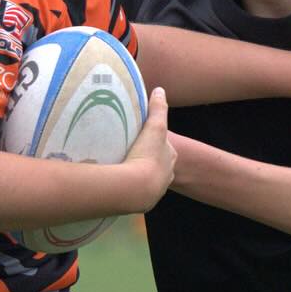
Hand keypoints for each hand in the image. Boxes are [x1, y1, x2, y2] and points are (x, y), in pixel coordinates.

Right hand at [123, 87, 176, 210]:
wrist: (137, 187)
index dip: (154, 140)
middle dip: (147, 158)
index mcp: (170, 157)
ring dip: (138, 173)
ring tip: (123, 167)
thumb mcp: (155, 126)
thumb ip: (158, 108)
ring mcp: (155, 190)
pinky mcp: (142, 201)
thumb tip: (160, 90)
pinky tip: (120, 182)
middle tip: (131, 152)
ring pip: (147, 178)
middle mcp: (166, 175)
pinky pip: (136, 190)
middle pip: (157, 163)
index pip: (164, 146)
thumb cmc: (148, 155)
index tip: (142, 137)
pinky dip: (131, 185)